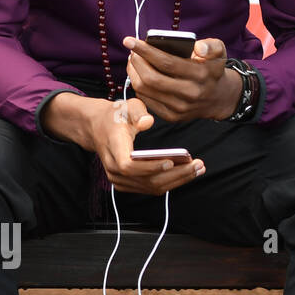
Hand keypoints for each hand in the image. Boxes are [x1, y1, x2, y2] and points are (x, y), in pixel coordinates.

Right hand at [43, 93, 204, 195]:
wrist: (96, 128)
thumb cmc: (115, 116)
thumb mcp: (125, 106)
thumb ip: (137, 112)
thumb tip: (148, 122)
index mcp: (112, 147)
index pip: (128, 165)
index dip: (150, 167)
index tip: (171, 161)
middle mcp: (112, 167)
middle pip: (146, 180)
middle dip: (175, 175)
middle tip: (198, 165)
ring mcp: (118, 177)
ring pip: (150, 187)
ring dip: (176, 180)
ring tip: (197, 169)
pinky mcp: (125, 183)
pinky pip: (149, 188)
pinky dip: (169, 183)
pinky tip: (185, 173)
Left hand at [124, 36, 240, 121]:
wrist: (218, 97)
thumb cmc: (211, 68)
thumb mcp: (218, 53)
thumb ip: (211, 46)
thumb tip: (198, 47)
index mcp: (201, 75)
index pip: (167, 63)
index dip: (145, 51)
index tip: (129, 41)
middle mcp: (191, 93)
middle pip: (151, 78)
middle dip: (136, 62)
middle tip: (132, 51)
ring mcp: (180, 108)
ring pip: (145, 90)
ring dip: (133, 73)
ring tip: (133, 60)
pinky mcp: (172, 116)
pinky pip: (146, 100)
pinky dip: (138, 85)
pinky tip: (138, 75)